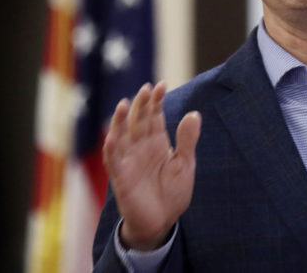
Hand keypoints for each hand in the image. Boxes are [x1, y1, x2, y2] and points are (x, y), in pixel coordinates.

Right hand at [102, 82, 200, 249]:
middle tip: (147, 88)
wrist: (162, 222)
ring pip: (121, 136)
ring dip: (120, 121)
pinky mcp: (121, 177)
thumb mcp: (185, 164)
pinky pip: (114, 161)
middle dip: (142, 105)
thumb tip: (194, 114)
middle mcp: (141, 148)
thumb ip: (187, 140)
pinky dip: (112, 148)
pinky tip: (112, 136)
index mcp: (157, 143)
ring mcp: (129, 161)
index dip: (156, 101)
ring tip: (124, 104)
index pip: (155, 117)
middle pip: (139, 121)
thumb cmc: (172, 193)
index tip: (161, 85)